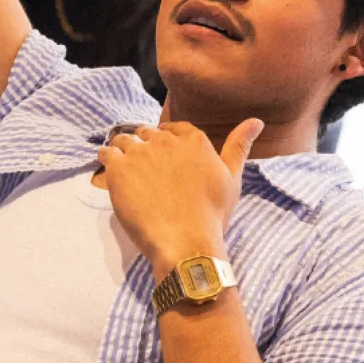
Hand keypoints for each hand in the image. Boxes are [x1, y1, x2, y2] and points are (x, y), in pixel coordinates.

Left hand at [97, 120, 263, 279]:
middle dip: (146, 147)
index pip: (173, 129)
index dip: (167, 142)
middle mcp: (165, 140)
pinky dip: (107, 159)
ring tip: (127, 171)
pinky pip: (107, 153)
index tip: (165, 158)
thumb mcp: (232, 178)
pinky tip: (112, 173)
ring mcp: (140, 153)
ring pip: (125, 139)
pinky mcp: (119, 168)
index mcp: (193, 140)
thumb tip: (256, 120)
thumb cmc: (212, 214)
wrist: (186, 242)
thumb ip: (239, 146)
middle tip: (146, 171)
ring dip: (125, 151)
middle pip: (148, 133)